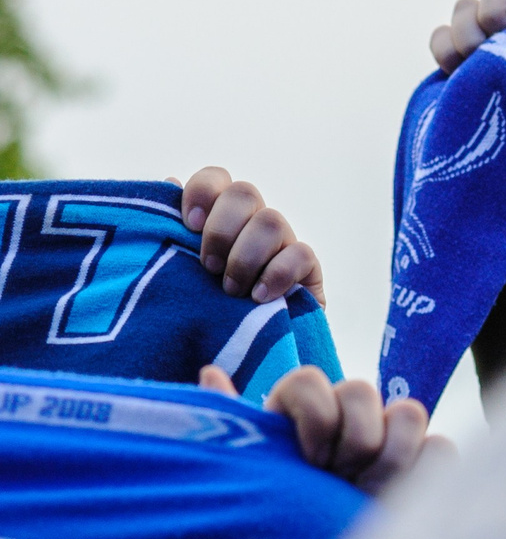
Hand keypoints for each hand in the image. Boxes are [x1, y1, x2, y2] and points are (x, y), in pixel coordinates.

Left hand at [179, 168, 322, 304]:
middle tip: (207, 267)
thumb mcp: (167, 274)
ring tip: (229, 290)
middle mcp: (249, 224)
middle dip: (222, 229)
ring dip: (245, 256)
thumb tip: (168, 182)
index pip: (215, 178)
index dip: (203, 192)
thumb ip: (165, 231)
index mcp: (215, 217)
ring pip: (271, 220)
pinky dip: (277, 273)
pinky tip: (258, 298)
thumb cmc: (191, 314)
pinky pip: (302, 253)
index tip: (187, 225)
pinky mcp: (305, 270)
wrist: (229, 360)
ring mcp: (280, 244)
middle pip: (245, 192)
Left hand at [198, 364, 449, 493]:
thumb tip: (210, 372)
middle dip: (352, 440)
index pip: (309, 380)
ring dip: (389, 457)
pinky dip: (424, 469)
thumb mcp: (246, 478)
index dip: (313, 414)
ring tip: (367, 494)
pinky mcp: (427, 467)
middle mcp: (347, 422)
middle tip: (339, 479)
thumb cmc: (278, 529)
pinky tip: (396, 499)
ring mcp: (391, 443)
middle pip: (361, 389)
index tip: (307, 459)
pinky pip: (440, 447)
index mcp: (300, 418)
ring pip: (410, 412)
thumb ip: (232, 426)